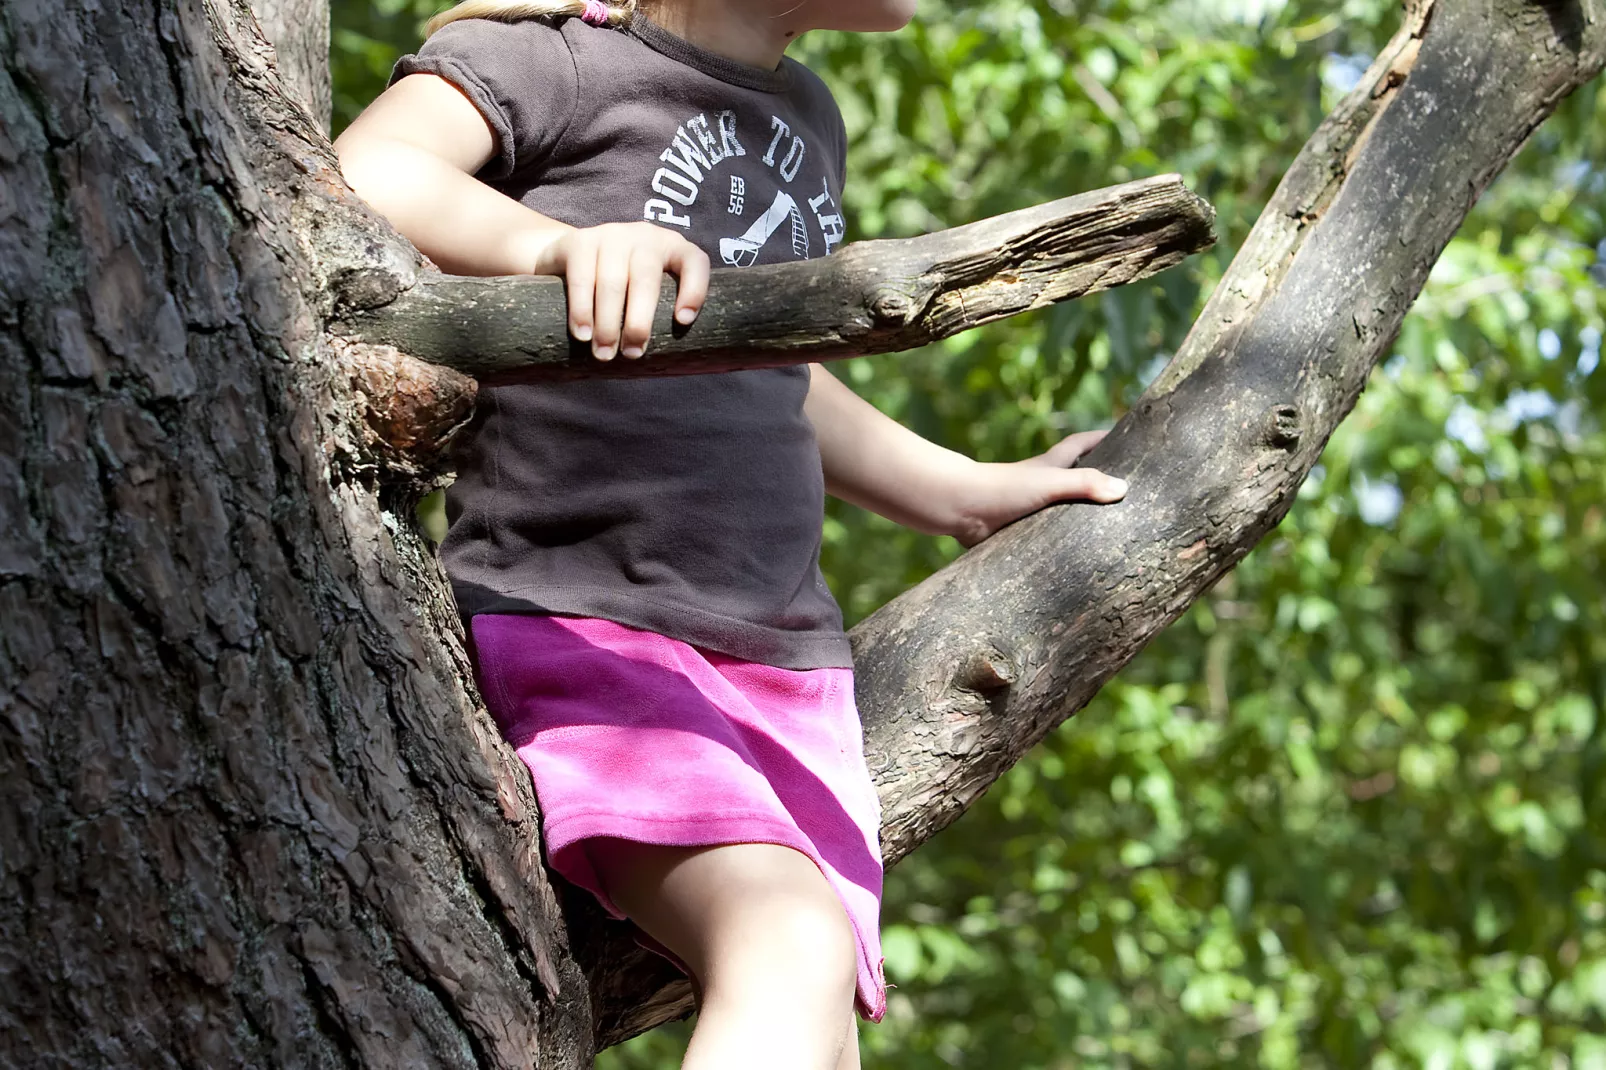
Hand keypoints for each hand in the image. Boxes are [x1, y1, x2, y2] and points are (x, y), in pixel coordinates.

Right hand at [535, 222, 710, 360]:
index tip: (683, 321)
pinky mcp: (579, 241)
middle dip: (638, 321)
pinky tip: (583, 332)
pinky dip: (582, 309)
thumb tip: (670, 361)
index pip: (694, 262)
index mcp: (673, 248)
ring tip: (604, 353)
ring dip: (608, 322)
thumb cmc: (624, 287)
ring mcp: (611, 234)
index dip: (694, 290)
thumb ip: (661, 312)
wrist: (571, 257)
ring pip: (612, 280)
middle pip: (646, 278)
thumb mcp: (648, 292)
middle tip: (631, 353)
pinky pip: (581, 277)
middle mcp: (644, 237)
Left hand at [950, 430, 1127, 546]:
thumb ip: (1084, 484)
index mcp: (1050, 467)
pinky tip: (1074, 555)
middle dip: (1096, 477)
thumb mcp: (1049, 483)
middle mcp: (1040, 484)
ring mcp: (1029, 507)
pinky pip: (1045, 534)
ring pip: (1061, 508)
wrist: (960, 508)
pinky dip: (1060, 541)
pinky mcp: (1018, 530)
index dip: (1100, 437)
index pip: (1080, 444)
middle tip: (1126, 486)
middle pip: (1073, 475)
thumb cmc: (1003, 488)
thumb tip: (1123, 489)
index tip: (1125, 433)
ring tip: (1110, 529)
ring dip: (1080, 515)